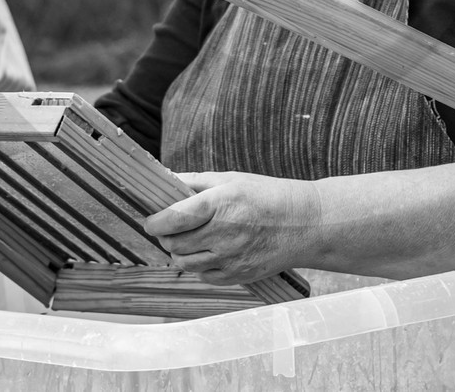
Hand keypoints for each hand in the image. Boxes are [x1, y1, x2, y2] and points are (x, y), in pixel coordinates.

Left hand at [143, 173, 322, 285]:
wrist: (304, 224)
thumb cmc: (265, 195)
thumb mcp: (230, 180)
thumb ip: (194, 182)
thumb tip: (162, 181)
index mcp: (221, 203)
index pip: (174, 219)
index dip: (155, 223)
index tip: (150, 222)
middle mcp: (225, 232)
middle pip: (175, 243)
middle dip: (166, 237)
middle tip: (169, 229)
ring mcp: (232, 257)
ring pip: (185, 263)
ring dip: (180, 252)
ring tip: (189, 240)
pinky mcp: (238, 275)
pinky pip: (204, 276)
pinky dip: (200, 265)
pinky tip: (210, 251)